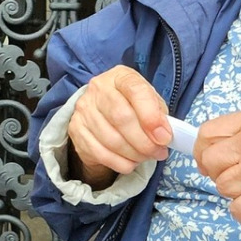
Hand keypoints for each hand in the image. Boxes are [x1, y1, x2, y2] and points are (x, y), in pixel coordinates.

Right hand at [67, 65, 170, 186]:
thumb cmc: (131, 105)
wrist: (101, 111)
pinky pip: (100, 153)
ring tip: (146, 157)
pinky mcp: (76, 130)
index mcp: (120, 77)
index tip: (164, 137)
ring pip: (111, 140)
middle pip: (121, 118)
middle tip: (159, 152)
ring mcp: (84, 110)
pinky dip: (120, 163)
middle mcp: (97, 89)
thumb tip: (163, 136)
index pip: (135, 91)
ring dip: (134, 154)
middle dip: (144, 141)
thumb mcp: (149, 102)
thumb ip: (159, 115)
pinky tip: (130, 162)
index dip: (151, 116)